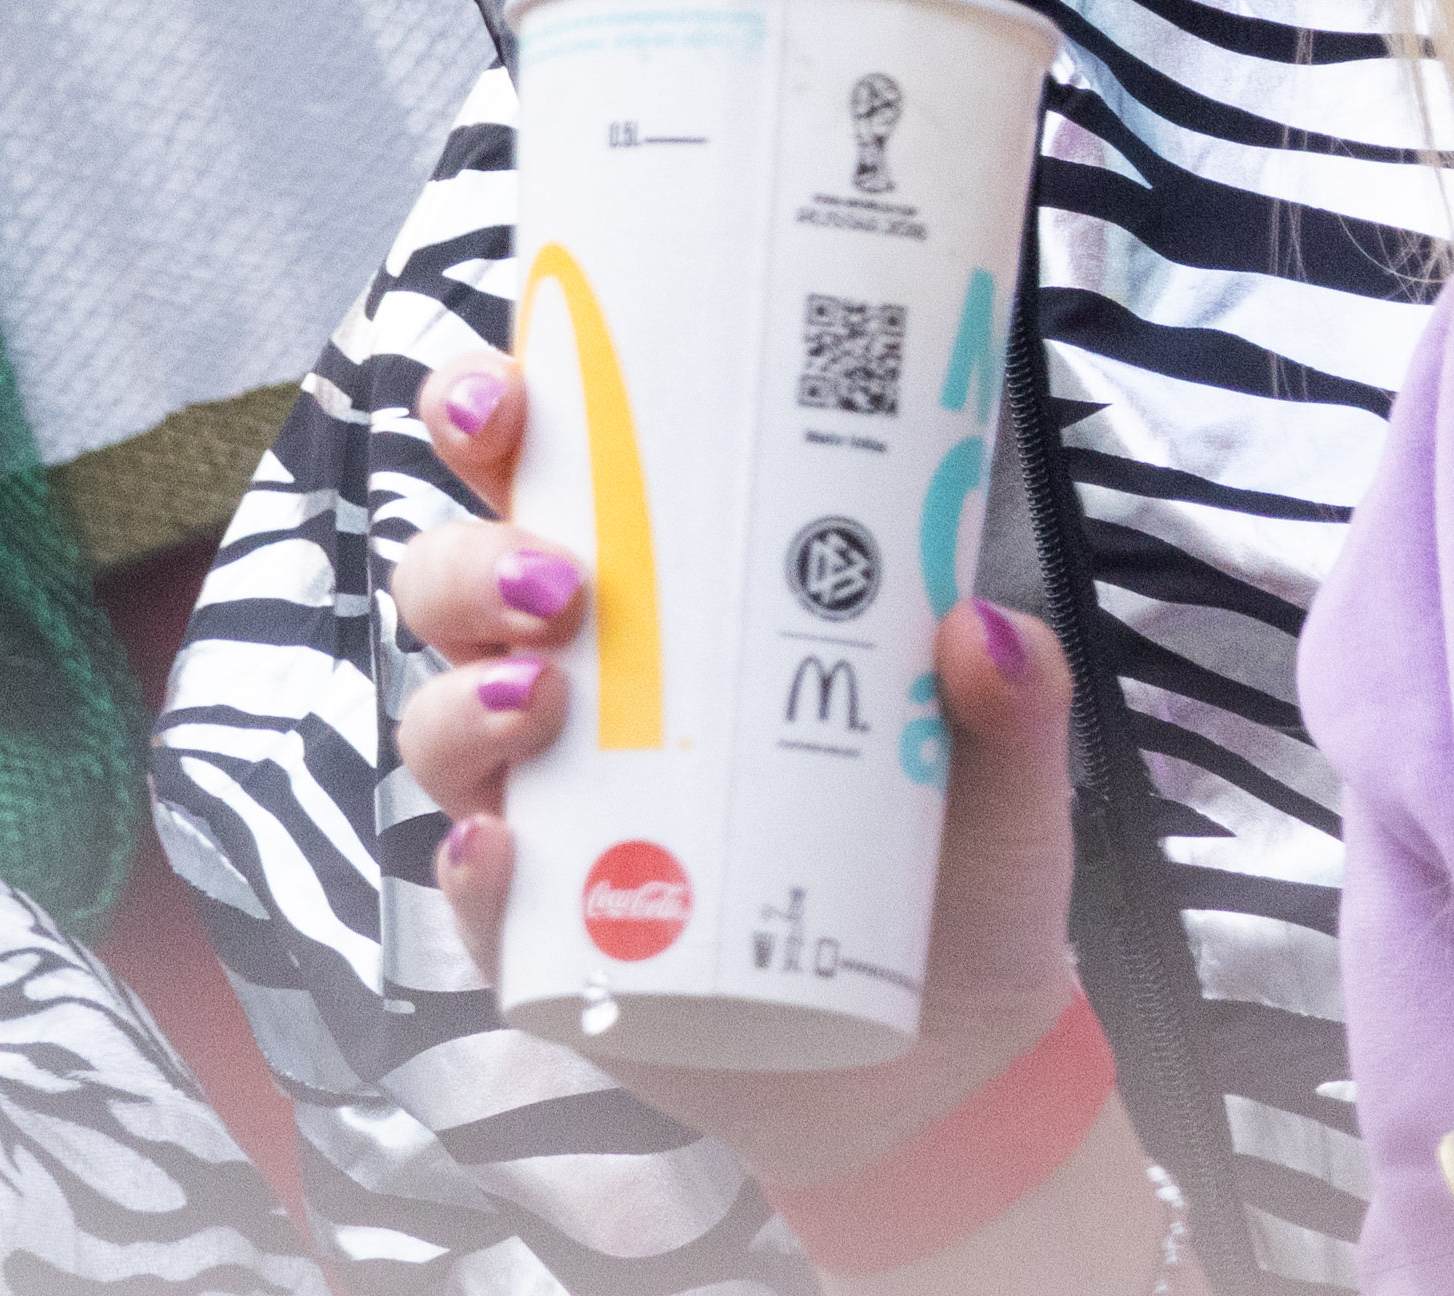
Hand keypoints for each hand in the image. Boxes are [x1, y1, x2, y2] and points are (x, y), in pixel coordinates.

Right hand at [392, 352, 1097, 1201]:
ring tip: (547, 698)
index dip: (491, 420)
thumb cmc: (947, 867)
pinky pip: (474, 899)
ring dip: (466, 700)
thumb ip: (1011, 702)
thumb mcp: (1003, 772)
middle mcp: (577, 693)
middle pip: (454, 591)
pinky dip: (471, 870)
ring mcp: (553, 816)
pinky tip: (503, 851)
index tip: (507, 398)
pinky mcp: (549, 943)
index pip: (543, 482)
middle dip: (469, 562)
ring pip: (442, 727)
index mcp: (662, 603)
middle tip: (558, 579)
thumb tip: (979, 624)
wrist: (945, 1055)